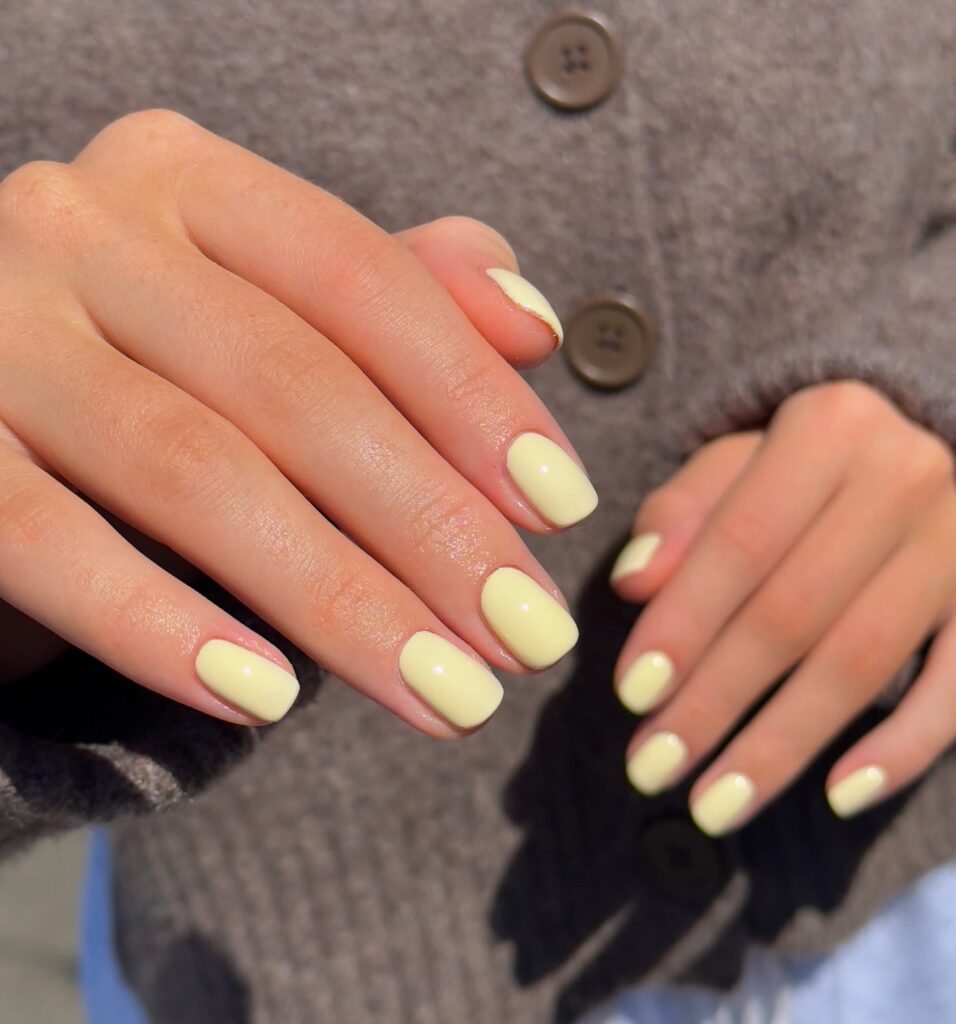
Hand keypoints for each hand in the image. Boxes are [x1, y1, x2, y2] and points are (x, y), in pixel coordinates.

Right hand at [0, 109, 594, 732]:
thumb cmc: (160, 368)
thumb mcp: (279, 318)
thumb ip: (404, 305)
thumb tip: (537, 324)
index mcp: (187, 185)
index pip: (363, 280)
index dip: (475, 398)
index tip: (564, 511)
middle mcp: (82, 228)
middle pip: (295, 387)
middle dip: (431, 526)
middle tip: (528, 638)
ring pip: (194, 470)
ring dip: (338, 601)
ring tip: (448, 694)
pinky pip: (43, 539)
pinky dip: (158, 625)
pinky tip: (267, 700)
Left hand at [610, 381, 955, 833]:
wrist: (910, 449)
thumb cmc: (796, 466)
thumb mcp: (734, 463)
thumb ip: (681, 514)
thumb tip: (635, 582)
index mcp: (831, 426)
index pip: (741, 542)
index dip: (683, 624)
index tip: (630, 696)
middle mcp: (907, 475)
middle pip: (795, 612)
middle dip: (716, 701)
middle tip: (653, 768)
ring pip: (863, 663)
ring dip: (782, 745)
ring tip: (715, 804)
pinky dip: (900, 749)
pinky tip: (836, 796)